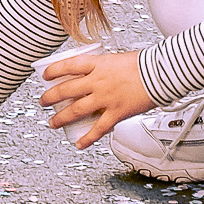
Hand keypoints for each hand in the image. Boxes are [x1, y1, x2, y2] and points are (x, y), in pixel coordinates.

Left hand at [37, 49, 152, 147]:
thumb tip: (97, 74)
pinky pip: (98, 129)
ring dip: (61, 117)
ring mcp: (105, 98)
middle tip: (42, 101)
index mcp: (98, 64)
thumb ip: (105, 67)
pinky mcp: (116, 113)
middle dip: (50, 96)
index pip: (68, 65)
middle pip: (66, 90)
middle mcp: (98, 81)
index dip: (53, 70)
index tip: (45, 75)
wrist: (161, 73)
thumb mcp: (118, 58)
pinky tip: (79, 144)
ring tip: (52, 122)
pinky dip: (87, 138)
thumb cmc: (144, 63)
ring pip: (76, 110)